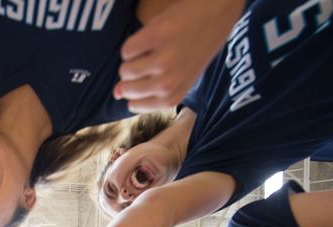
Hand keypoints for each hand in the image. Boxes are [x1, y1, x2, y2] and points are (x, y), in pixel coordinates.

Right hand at [116, 0, 244, 110]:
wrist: (217, 14)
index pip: (136, 106)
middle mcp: (168, 82)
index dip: (135, 93)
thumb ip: (149, 90)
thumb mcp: (179, 77)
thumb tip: (115, 94)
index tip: (146, 80)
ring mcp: (162, 60)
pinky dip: (133, 44)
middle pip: (127, 88)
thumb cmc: (198, 48)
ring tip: (149, 51)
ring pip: (125, 70)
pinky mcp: (155, 37)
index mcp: (175, 95)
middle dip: (130, 77)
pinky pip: (127, 50)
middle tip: (149, 62)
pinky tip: (149, 40)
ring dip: (131, 60)